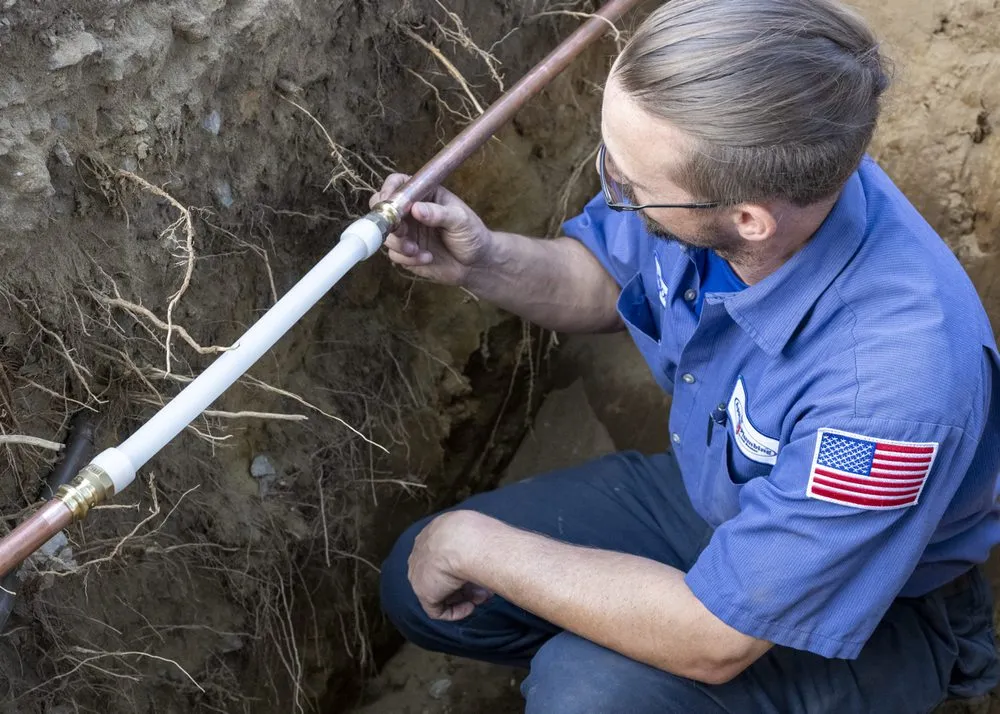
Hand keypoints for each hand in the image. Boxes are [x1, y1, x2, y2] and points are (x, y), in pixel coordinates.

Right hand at [369, 174, 493, 286]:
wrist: (477, 264)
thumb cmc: (472, 234)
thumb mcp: (460, 220)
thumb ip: (438, 214)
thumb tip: (416, 209)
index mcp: (424, 194)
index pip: (398, 184)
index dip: (388, 190)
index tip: (389, 202)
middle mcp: (411, 211)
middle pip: (382, 208)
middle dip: (386, 220)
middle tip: (400, 230)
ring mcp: (408, 232)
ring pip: (386, 234)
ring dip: (398, 243)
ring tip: (416, 249)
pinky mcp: (406, 252)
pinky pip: (394, 254)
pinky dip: (408, 258)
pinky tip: (427, 258)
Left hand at [408, 511, 494, 620]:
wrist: (464, 541)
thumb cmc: (476, 533)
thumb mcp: (477, 532)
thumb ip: (475, 543)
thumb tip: (487, 555)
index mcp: (434, 532)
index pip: (446, 554)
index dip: (465, 566)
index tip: (482, 570)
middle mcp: (423, 551)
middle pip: (444, 573)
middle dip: (467, 583)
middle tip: (485, 588)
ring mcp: (419, 572)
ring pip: (443, 590)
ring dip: (466, 595)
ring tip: (484, 596)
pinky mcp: (423, 592)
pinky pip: (438, 609)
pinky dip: (456, 611)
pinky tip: (471, 605)